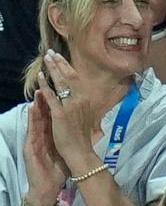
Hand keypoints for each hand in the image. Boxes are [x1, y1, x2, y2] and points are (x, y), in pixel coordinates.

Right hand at [23, 91, 68, 205]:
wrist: (47, 185)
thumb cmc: (56, 167)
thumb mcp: (64, 149)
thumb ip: (67, 137)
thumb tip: (80, 125)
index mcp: (50, 134)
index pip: (53, 114)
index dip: (56, 100)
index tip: (62, 87)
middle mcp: (41, 135)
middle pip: (44, 113)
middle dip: (45, 96)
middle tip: (48, 81)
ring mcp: (35, 140)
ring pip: (36, 118)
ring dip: (37, 103)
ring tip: (39, 88)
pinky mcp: (30, 147)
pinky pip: (32, 130)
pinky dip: (33, 118)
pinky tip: (33, 108)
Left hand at [35, 51, 97, 168]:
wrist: (80, 151)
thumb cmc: (82, 137)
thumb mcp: (85, 117)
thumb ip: (80, 105)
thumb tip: (77, 95)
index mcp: (86, 100)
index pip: (76, 79)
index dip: (67, 67)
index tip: (60, 58)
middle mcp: (80, 100)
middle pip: (69, 77)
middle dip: (59, 63)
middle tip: (51, 53)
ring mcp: (71, 106)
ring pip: (61, 83)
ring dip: (53, 69)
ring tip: (46, 59)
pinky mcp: (61, 114)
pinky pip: (51, 97)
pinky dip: (45, 86)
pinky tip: (40, 78)